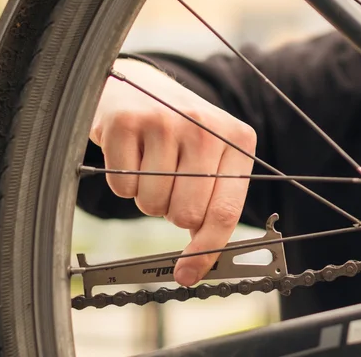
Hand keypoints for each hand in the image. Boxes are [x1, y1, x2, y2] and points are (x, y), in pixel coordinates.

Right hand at [91, 58, 255, 286]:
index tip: (189, 273)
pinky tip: (131, 154)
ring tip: (151, 164)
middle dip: (172, 212)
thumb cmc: (179, 135)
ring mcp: (166, 121)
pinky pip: (122, 186)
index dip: (205, 250)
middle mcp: (206, 127)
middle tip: (169, 185)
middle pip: (185, 213)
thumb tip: (196, 267)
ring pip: (152, 203)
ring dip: (147, 196)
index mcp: (237, 139)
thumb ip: (214, 205)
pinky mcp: (127, 122)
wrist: (137, 86)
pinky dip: (122, 182)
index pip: (225, 211)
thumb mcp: (211, 158)